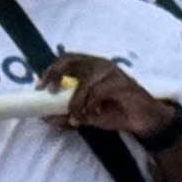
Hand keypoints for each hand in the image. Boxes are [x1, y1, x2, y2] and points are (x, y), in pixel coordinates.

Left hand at [42, 54, 179, 142]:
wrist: (143, 120)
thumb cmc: (114, 112)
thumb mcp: (86, 115)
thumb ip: (66, 115)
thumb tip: (44, 118)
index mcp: (90, 67)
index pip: (66, 60)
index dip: (50, 71)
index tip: (39, 87)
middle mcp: (99, 64)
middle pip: (70, 60)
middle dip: (55, 75)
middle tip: (49, 93)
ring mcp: (112, 72)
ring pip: (84, 82)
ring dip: (76, 103)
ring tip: (78, 118)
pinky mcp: (122, 82)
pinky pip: (98, 92)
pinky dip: (90, 106)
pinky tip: (94, 114)